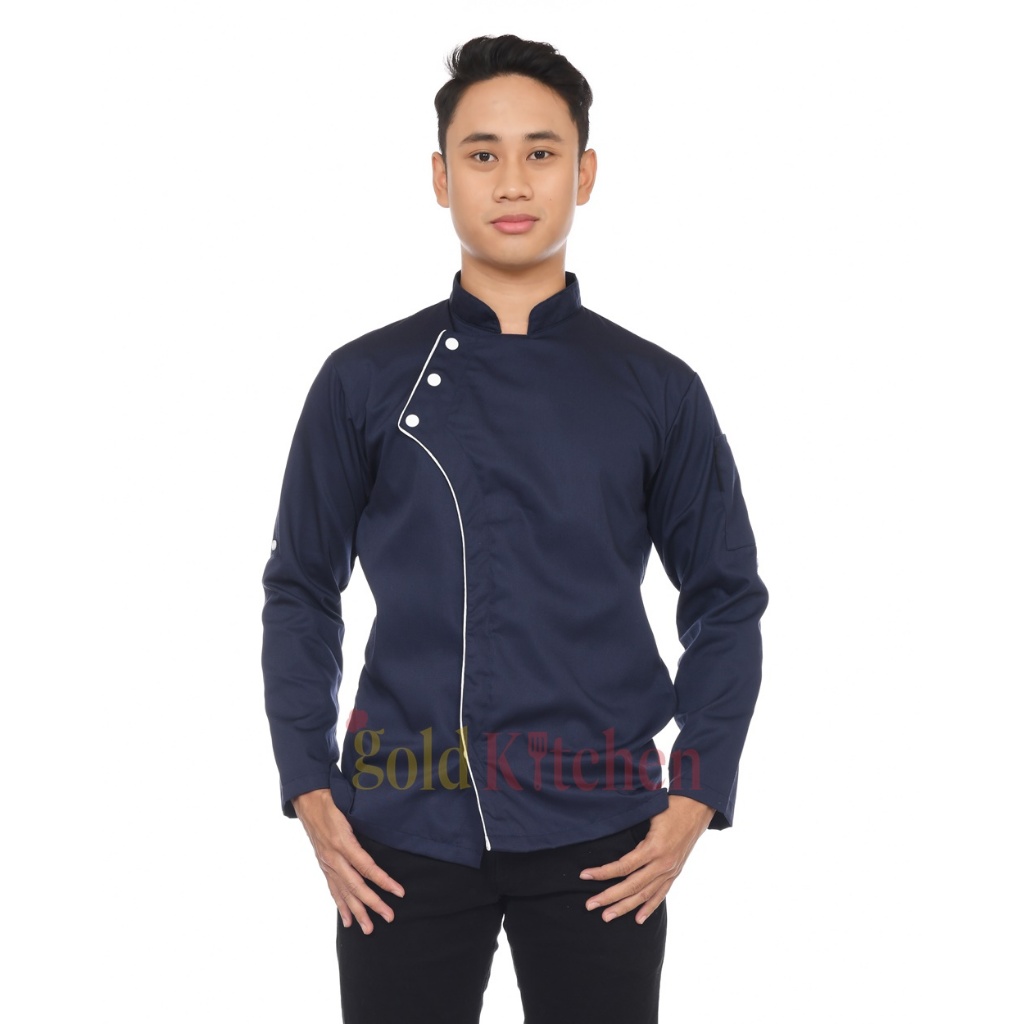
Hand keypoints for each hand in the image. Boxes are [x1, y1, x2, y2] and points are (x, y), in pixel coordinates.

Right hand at [292, 789, 404, 933]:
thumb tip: (388, 829)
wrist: (308, 800)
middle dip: (374, 904)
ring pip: (344, 892)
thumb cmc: (333, 800)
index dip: (384, 881)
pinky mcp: (324, 865)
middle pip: (356, 886)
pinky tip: (347, 920)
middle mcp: (334, 857)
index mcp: (343, 843)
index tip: (399, 892)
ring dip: (357, 912)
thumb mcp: (350, 809)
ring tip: (369, 929)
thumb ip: (365, 823)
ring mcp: (328, 863)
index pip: (367, 867)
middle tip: (389, 917)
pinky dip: (341, 905)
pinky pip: (333, 889)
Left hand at [579, 795, 714, 923]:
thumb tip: (606, 829)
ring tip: (607, 916)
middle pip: (632, 885)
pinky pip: (661, 894)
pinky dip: (649, 907)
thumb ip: (631, 827)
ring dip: (625, 907)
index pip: (623, 866)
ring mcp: (670, 871)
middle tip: (590, 905)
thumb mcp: (648, 813)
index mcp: (653, 847)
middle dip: (609, 897)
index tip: (584, 875)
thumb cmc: (669, 807)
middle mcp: (662, 863)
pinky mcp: (675, 873)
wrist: (696, 810)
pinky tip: (638, 919)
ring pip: (645, 894)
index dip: (603, 872)